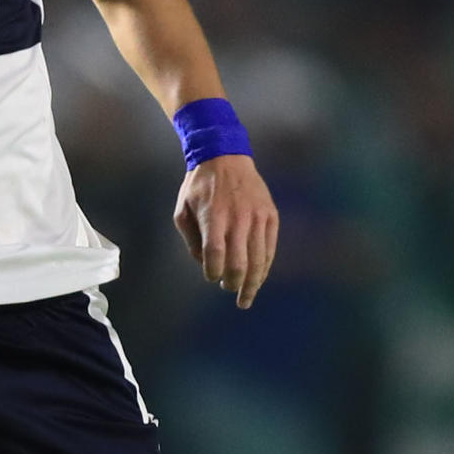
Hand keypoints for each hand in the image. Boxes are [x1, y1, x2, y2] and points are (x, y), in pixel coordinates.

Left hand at [174, 154, 278, 308]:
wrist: (225, 156)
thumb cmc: (199, 185)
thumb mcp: (183, 208)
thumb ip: (191, 239)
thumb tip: (204, 263)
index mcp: (213, 216)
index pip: (215, 254)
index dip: (213, 272)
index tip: (212, 278)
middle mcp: (238, 218)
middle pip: (240, 263)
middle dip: (234, 283)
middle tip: (229, 290)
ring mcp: (258, 217)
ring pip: (259, 260)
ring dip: (253, 283)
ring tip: (245, 297)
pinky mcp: (270, 215)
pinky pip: (270, 248)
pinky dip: (265, 267)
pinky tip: (258, 278)